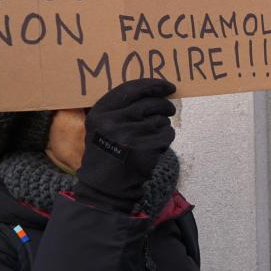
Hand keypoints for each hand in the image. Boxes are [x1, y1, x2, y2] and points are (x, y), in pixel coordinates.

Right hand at [74, 79, 176, 212]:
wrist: (105, 186)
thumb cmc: (108, 151)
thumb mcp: (102, 125)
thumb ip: (122, 107)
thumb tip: (156, 88)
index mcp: (100, 112)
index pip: (132, 88)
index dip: (154, 84)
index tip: (168, 86)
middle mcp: (112, 122)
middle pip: (151, 103)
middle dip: (165, 105)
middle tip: (169, 109)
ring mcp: (129, 135)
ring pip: (161, 119)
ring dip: (163, 125)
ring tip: (152, 135)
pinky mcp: (144, 149)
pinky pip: (167, 133)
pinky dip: (166, 138)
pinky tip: (155, 146)